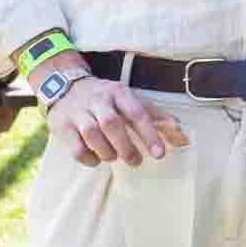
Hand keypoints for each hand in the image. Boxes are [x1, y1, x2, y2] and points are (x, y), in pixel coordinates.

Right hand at [46, 71, 170, 167]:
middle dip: (126, 147)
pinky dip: (89, 158)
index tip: (159, 154)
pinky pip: (75, 147)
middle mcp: (98, 100)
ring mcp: (78, 112)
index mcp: (118, 92)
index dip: (149, 134)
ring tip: (114, 157)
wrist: (65, 85)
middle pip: (111, 124)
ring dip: (107, 151)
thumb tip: (183, 139)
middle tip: (136, 161)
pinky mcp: (62, 126)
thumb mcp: (132, 101)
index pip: (137, 112)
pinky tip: (97, 159)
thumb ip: (157, 119)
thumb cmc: (107, 99)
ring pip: (92, 134)